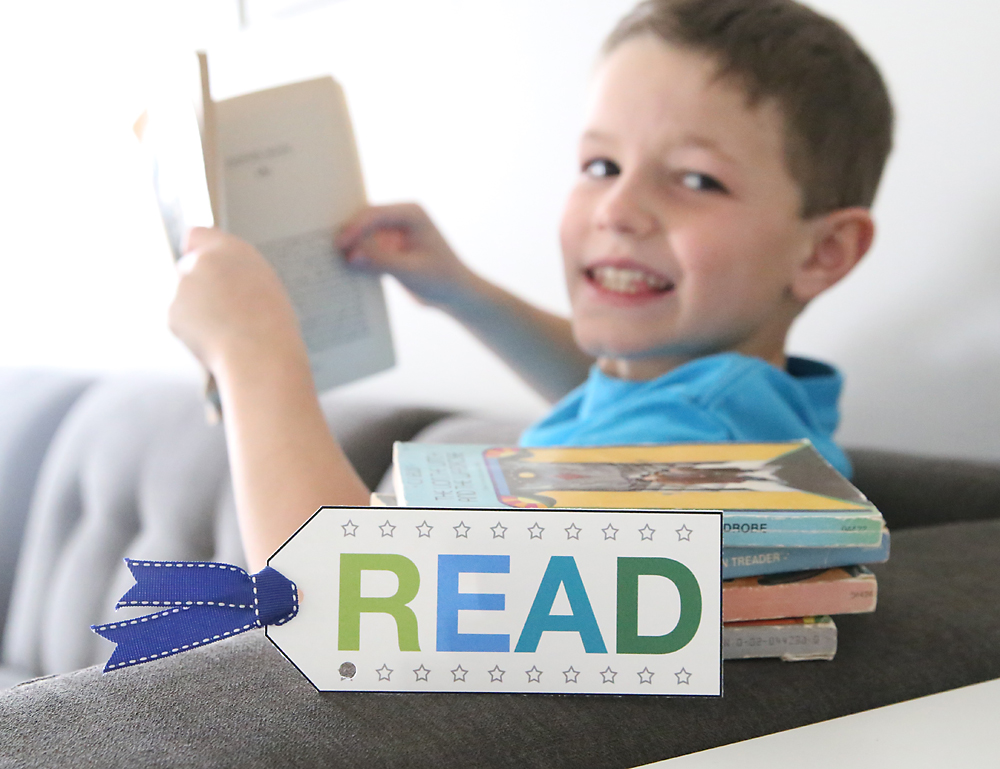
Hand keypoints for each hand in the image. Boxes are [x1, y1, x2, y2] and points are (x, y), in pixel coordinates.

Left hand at [169, 227, 302, 373]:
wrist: (260, 353)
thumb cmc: (270, 324)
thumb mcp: (262, 282)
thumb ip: (233, 272)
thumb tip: (216, 277)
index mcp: (230, 249)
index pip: (195, 235)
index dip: (196, 250)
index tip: (201, 265)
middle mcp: (203, 260)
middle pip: (187, 268)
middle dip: (196, 286)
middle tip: (222, 310)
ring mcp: (184, 286)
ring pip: (183, 296)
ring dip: (196, 310)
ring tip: (226, 328)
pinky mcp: (172, 312)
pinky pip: (180, 320)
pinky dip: (192, 331)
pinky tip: (215, 339)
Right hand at [336, 203, 475, 307]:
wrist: (454, 295)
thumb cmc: (441, 279)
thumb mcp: (411, 271)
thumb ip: (381, 261)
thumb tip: (352, 255)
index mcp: (411, 214)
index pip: (375, 214)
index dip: (355, 228)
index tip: (339, 244)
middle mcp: (400, 218)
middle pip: (365, 222)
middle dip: (348, 237)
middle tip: (326, 251)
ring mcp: (393, 233)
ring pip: (363, 236)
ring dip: (350, 248)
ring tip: (328, 260)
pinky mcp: (388, 249)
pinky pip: (366, 250)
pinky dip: (357, 259)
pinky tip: (342, 270)